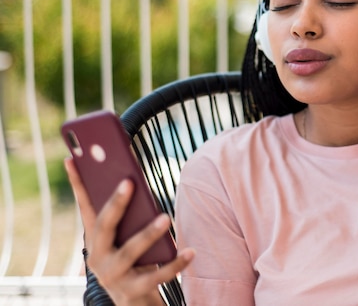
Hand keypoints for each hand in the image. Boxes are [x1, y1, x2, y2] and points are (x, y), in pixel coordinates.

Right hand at [65, 158, 193, 305]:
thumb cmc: (134, 262)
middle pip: (104, 226)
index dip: (77, 183)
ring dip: (148, 233)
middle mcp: (97, 257)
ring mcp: (114, 276)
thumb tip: (134, 180)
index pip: (84, 207)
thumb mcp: (126, 238)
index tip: (73, 159)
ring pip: (130, 252)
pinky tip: (191, 251)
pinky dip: (175, 263)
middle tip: (130, 183)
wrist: (135, 303)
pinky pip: (157, 276)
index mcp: (95, 240)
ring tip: (167, 217)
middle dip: (116, 204)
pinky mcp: (133, 291)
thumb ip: (128, 216)